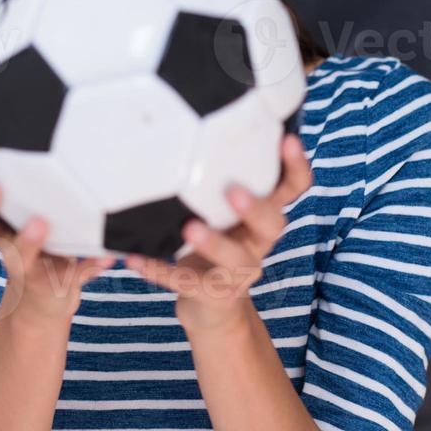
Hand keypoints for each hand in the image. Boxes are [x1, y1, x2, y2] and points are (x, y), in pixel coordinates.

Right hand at [0, 116, 115, 324]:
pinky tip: (104, 259)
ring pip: (14, 255)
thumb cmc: (44, 225)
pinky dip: (86, 267)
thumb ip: (46, 157)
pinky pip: (67, 277)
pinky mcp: (50, 284)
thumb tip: (71, 94)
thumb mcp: (41, 190)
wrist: (47, 294)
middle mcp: (0, 234)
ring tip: (41, 225)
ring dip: (25, 241)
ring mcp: (22, 262)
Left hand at [123, 134, 313, 333]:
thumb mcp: (223, 213)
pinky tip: (134, 259)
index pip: (292, 189)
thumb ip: (217, 181)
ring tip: (189, 228)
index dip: (296, 167)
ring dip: (213, 243)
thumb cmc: (216, 244)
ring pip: (235, 259)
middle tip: (232, 191)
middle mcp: (258, 243)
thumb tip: (188, 120)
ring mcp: (238, 273)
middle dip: (255, 208)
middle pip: (273, 225)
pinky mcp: (212, 294)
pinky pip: (185, 282)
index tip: (287, 140)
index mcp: (263, 217)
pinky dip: (159, 270)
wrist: (211, 310)